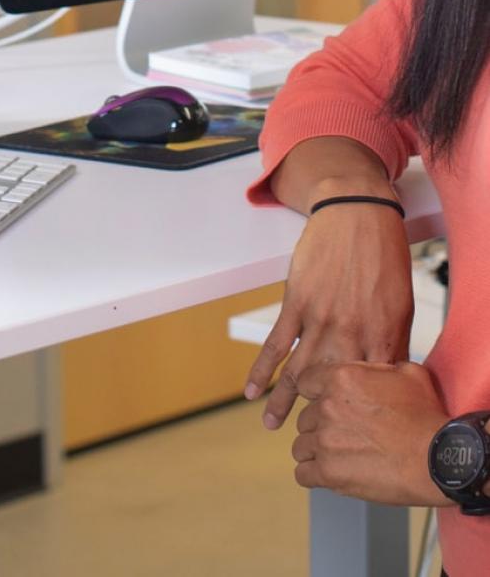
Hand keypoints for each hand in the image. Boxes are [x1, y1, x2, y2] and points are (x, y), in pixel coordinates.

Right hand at [244, 201, 412, 427]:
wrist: (357, 213)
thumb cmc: (383, 257)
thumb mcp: (400, 304)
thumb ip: (391, 343)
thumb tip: (385, 378)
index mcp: (382, 336)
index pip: (370, 389)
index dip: (358, 412)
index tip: (348, 430)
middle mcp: (351, 333)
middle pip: (332, 387)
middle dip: (319, 415)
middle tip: (308, 439)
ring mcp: (321, 319)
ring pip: (299, 371)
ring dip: (283, 402)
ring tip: (273, 426)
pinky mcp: (297, 303)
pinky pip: (276, 343)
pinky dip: (261, 369)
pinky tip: (251, 390)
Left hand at [291, 360, 449, 504]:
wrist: (437, 459)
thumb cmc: (426, 416)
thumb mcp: (406, 372)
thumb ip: (377, 367)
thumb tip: (369, 368)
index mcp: (341, 378)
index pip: (304, 382)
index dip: (314, 393)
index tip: (324, 402)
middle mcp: (327, 407)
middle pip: (305, 417)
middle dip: (320, 425)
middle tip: (342, 434)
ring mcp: (325, 441)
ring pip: (300, 446)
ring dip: (315, 451)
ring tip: (337, 456)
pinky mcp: (329, 473)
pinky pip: (303, 474)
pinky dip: (313, 475)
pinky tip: (329, 474)